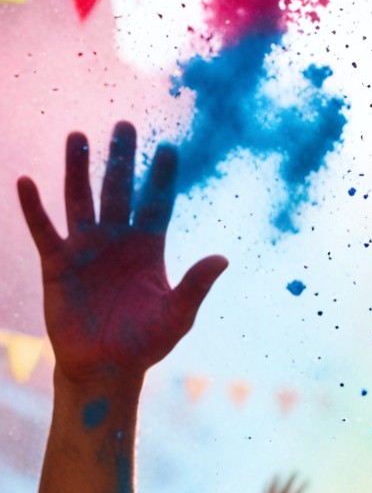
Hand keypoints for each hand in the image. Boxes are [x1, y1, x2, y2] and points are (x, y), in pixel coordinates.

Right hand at [17, 124, 226, 385]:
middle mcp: (116, 240)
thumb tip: (223, 258)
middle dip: (122, 159)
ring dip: (79, 169)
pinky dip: (34, 208)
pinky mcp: (57, 263)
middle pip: (119, 190)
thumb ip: (196, 286)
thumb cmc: (144, 344)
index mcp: (147, 249)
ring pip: (81, 199)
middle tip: (125, 125)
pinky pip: (44, 230)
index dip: (162, 177)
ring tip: (78, 136)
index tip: (170, 147)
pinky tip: (26, 182)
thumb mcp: (176, 316)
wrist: (105, 367)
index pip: (156, 204)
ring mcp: (85, 248)